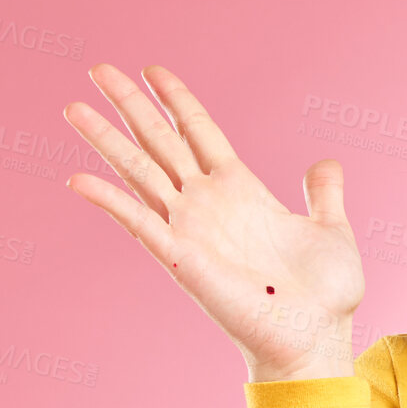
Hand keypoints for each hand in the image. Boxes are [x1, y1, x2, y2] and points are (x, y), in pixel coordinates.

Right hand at [63, 63, 366, 379]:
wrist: (317, 339)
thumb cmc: (325, 295)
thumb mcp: (332, 230)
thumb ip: (324, 194)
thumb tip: (326, 163)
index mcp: (242, 192)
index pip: (200, 134)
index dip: (177, 101)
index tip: (153, 69)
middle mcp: (209, 206)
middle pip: (160, 142)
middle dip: (130, 106)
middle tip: (98, 68)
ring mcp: (191, 231)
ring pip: (140, 173)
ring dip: (106, 141)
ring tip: (73, 106)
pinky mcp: (182, 260)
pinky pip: (139, 225)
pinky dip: (109, 202)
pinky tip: (78, 178)